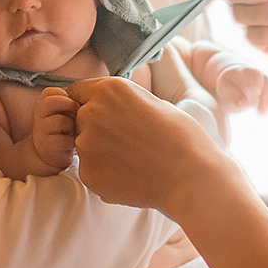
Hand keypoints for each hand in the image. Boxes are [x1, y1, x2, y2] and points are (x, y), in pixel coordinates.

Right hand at [32, 88, 78, 170]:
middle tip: (76, 115)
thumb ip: (72, 100)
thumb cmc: (66, 128)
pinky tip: (73, 143)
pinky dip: (72, 142)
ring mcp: (41, 133)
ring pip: (60, 121)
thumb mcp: (67, 111)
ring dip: (71, 125)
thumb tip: (89, 95)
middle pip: (50, 102)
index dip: (65, 97)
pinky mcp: (48, 148)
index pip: (49, 92)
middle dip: (68, 105)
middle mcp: (39, 117)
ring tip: (73, 131)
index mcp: (43, 105)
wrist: (53, 154)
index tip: (72, 105)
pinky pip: (63, 140)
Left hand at [66, 76, 231, 213]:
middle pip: (78, 120)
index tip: (102, 117)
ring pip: (84, 148)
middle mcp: (91, 112)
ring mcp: (86, 144)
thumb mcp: (156, 103)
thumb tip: (117, 105)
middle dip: (94, 130)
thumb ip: (127, 102)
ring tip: (132, 162)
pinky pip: (90, 172)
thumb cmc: (182, 139)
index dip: (88, 104)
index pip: (77, 92)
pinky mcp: (87, 174)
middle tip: (126, 144)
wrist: (190, 178)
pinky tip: (130, 178)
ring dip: (99, 154)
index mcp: (110, 89)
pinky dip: (105, 176)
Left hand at [213, 61, 267, 118]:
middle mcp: (261, 75)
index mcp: (247, 71)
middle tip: (261, 114)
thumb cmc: (228, 84)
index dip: (257, 82)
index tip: (256, 93)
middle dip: (266, 99)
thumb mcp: (225, 87)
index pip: (255, 74)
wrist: (237, 79)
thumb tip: (242, 104)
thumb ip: (232, 94)